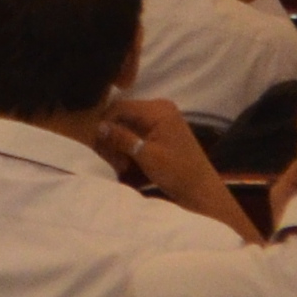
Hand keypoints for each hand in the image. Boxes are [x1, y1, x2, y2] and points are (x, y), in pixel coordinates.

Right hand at [98, 94, 244, 226]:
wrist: (200, 189)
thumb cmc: (176, 172)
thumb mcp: (145, 155)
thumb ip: (121, 138)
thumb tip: (99, 126)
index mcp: (158, 109)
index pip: (120, 107)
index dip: (105, 122)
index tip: (96, 142)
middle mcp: (160, 108)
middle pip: (124, 115)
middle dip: (113, 134)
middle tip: (108, 157)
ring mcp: (162, 119)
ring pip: (129, 124)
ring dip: (120, 142)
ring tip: (118, 163)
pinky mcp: (162, 131)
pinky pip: (138, 131)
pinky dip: (130, 145)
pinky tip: (127, 162)